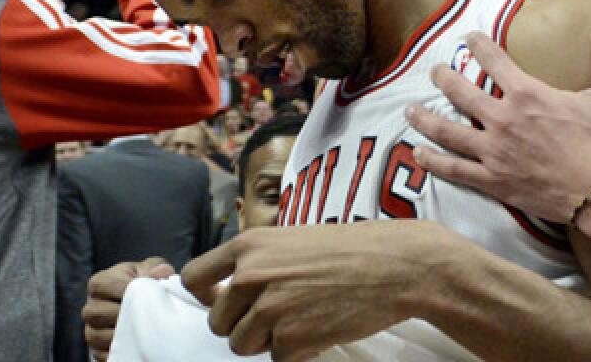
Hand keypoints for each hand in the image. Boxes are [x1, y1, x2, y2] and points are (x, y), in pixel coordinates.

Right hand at [83, 257, 174, 361]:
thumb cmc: (145, 281)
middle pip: (97, 313)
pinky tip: (136, 345)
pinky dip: (120, 351)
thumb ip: (156, 267)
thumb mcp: (151, 269)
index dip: (125, 289)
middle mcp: (91, 306)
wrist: (143, 302)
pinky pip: (102, 354)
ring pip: (97, 336)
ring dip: (123, 334)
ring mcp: (92, 329)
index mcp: (100, 282)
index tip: (145, 292)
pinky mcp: (97, 349)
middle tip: (145, 315)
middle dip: (124, 314)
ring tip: (144, 330)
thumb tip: (161, 273)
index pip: (103, 285)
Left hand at [181, 222, 441, 360]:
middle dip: (244, 324)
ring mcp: (269, 310)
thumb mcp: (295, 240)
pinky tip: (320, 329)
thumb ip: (259, 263)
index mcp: (250, 246)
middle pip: (218, 321)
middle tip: (280, 314)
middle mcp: (251, 276)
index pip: (194, 278)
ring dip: (267, 341)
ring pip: (241, 345)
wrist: (396, 265)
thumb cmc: (353, 249)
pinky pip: (276, 360)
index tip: (221, 301)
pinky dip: (296, 353)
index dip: (204, 296)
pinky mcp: (290, 340)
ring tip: (303, 319)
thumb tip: (231, 292)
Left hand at [407, 13, 590, 222]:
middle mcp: (504, 120)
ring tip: (410, 110)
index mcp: (528, 94)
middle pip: (461, 92)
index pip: (493, 59)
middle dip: (444, 78)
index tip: (468, 38)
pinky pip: (456, 170)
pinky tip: (418, 154)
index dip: (478, 45)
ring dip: (425, 118)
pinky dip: (434, 162)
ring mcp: (495, 153)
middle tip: (435, 71)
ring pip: (448, 132)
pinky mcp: (495, 183)